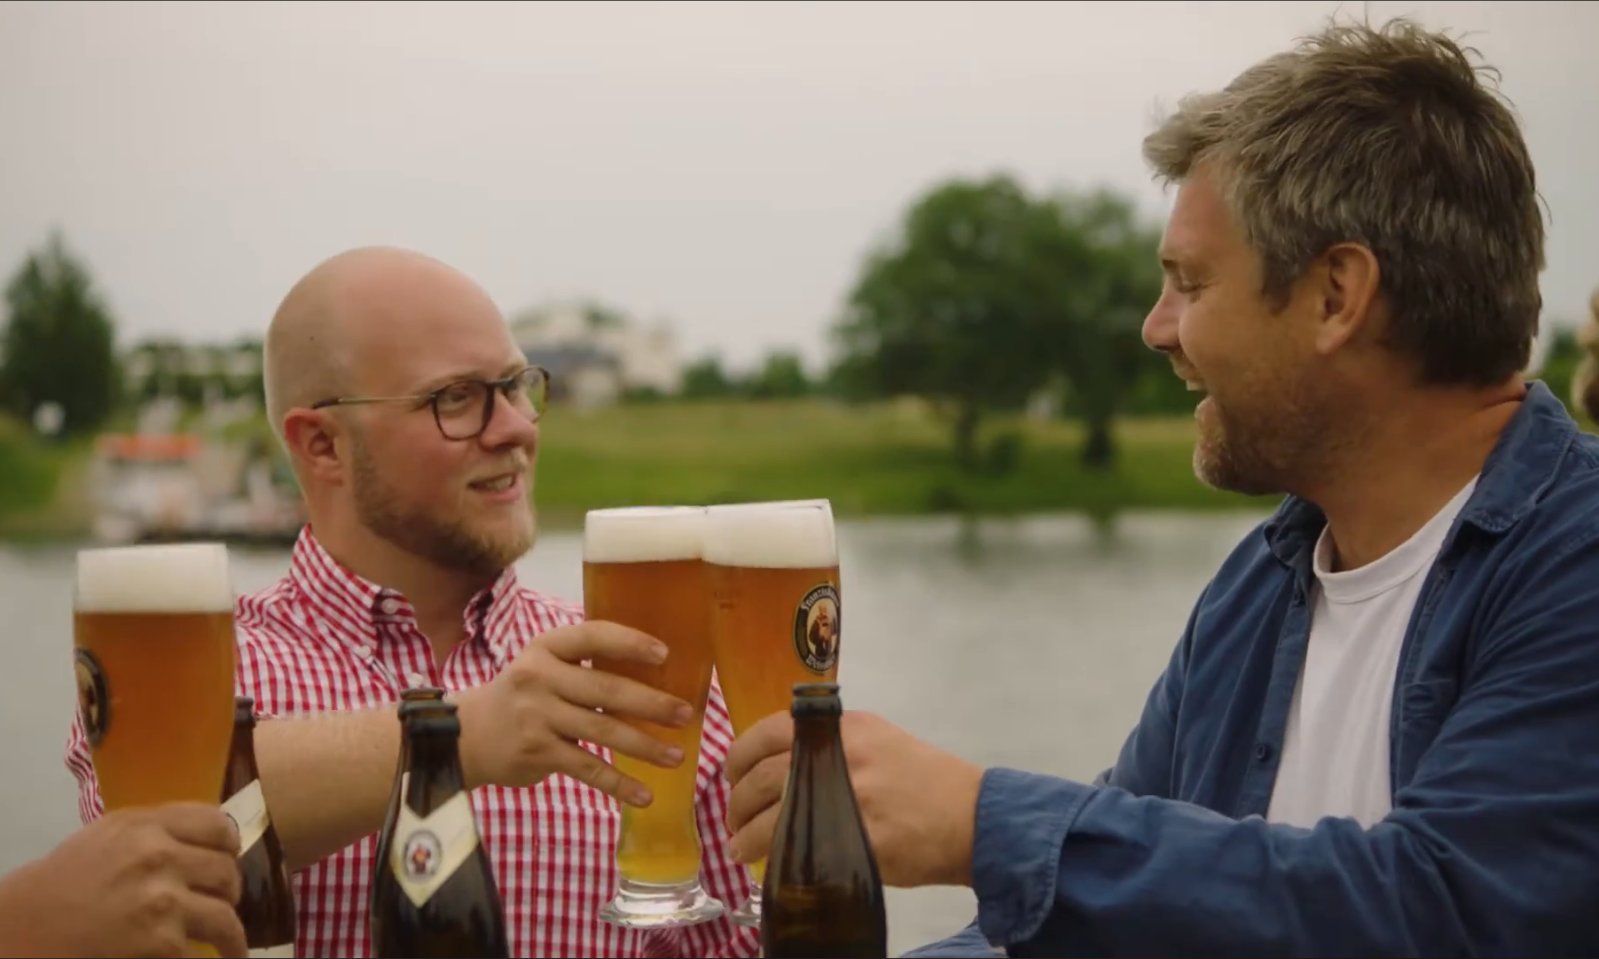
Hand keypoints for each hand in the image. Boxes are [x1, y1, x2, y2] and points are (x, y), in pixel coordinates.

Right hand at [0, 803, 245, 957]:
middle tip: (224, 903)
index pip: (217, 824)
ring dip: (233, 936)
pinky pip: (199, 952)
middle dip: (229, 891)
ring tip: (234, 947)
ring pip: (225, 916)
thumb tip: (209, 842)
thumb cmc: (65, 879)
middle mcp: (159, 856)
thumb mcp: (109, 835)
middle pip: (225, 871)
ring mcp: (162, 900)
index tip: (230, 858)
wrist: (26, 926)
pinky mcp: (160, 941)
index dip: (229, 845)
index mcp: (146, 825)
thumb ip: (157, 831)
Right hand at [455, 619, 693, 806]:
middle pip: (606, 689)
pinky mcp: (537, 753)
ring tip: (677, 756)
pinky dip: (618, 784)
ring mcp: (538, 716)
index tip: (664, 654)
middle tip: (685, 714)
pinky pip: (587, 768)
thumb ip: (584, 666)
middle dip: (651, 703)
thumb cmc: (522, 696)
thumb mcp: (543, 667)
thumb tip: (654, 674)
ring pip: (603, 731)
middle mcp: (540, 677)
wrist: (466, 735)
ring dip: (645, 746)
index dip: (629, 642)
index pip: (593, 636)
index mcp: (547, 647)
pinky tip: (644, 795)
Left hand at [725, 709, 985, 888]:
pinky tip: (761, 863)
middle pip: (763, 774)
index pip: (772, 730)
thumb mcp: (880, 743)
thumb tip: (782, 767)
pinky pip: (793, 844)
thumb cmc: (926, 782)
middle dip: (738, 799)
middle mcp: (840, 754)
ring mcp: (845, 795)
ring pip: (770, 810)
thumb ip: (835, 747)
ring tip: (738, 845)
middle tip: (733, 817)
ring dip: (744, 830)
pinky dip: (768, 854)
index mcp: (846, 727)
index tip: (730, 773)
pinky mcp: (852, 835)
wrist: (972, 817)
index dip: (740, 753)